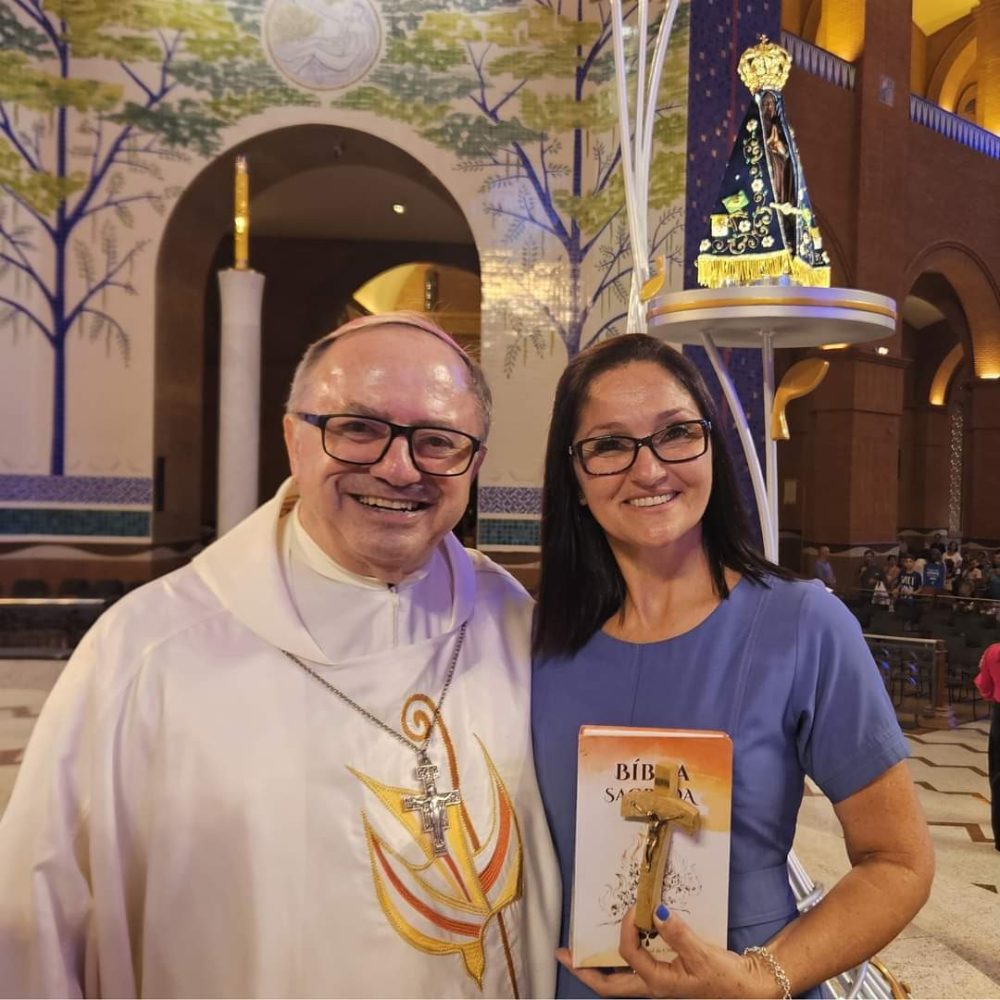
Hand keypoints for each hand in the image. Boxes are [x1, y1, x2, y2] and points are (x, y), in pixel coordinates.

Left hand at [556, 907, 778, 998]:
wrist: (750, 990)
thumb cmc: (728, 979)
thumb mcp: (704, 956)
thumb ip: (680, 935)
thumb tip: (657, 912)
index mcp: (659, 983)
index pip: (629, 954)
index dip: (625, 930)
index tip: (633, 908)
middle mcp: (652, 987)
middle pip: (607, 986)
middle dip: (582, 969)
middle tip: (561, 953)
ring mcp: (657, 984)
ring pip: (617, 980)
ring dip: (596, 965)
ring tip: (578, 949)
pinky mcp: (665, 977)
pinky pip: (633, 969)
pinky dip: (619, 957)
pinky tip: (618, 942)